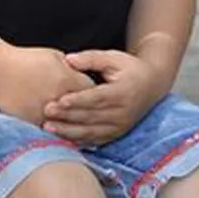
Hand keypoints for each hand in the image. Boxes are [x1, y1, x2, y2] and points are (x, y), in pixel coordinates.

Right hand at [0, 46, 95, 126]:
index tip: (96, 96)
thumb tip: (84, 75)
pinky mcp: (33, 124)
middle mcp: (58, 98)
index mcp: (65, 78)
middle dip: (88, 111)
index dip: (94, 93)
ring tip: (83, 130)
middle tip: (93, 114)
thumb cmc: (25, 60)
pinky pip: (51, 133)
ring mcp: (45, 113)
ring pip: (69, 126)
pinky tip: (63, 135)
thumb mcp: (52, 56)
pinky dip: (58, 134)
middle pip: (83, 111)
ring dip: (75, 127)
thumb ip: (71, 67)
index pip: (92, 91)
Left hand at [41, 49, 170, 145]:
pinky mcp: (116, 134)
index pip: (97, 99)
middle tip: (46, 111)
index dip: (78, 101)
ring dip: (68, 131)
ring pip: (91, 132)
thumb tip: (68, 60)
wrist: (152, 85)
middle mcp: (122, 113)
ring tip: (48, 127)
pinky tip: (61, 137)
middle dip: (66, 116)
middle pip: (91, 117)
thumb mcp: (113, 57)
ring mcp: (120, 127)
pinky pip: (95, 140)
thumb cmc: (129, 68)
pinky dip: (77, 140)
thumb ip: (91, 58)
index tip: (59, 101)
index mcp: (122, 92)